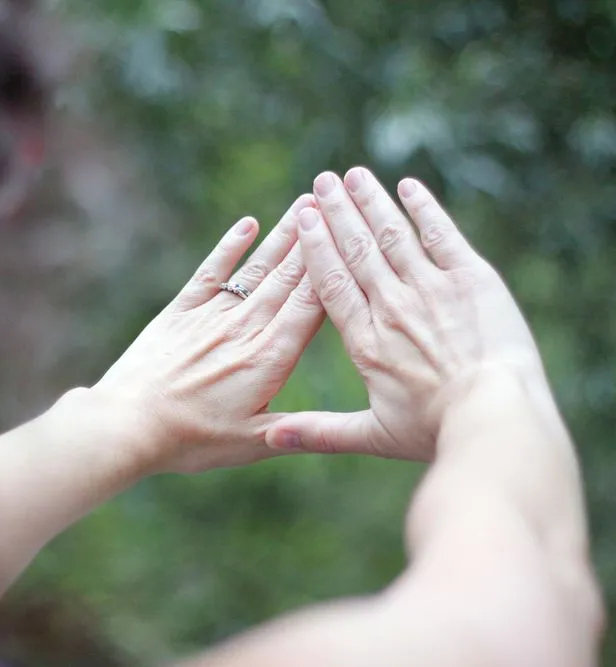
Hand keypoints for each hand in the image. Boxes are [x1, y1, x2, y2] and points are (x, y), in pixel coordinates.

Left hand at [93, 196, 325, 474]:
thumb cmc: (190, 441)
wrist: (128, 424)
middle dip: (315, 240)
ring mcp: (211, 317)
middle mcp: (244, 329)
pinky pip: (211, 272)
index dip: (333, 270)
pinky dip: (228, 246)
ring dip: (281, 236)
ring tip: (303, 204)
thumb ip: (295, 429)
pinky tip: (246, 224)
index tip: (352, 238)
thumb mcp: (251, 444)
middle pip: (288, 278)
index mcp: (269, 359)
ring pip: (256, 269)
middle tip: (336, 203)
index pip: (311, 306)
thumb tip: (335, 426)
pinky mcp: (179, 312)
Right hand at [266, 168, 549, 460]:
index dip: (316, 246)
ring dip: (371, 202)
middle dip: (338, 212)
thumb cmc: (434, 431)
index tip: (303, 219)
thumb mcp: (373, 435)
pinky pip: (441, 234)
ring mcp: (431, 288)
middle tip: (321, 181)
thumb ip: (320, 431)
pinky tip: (409, 187)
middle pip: (357, 250)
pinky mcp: (471, 279)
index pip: (331, 283)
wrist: (494, 415)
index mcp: (365, 340)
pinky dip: (424, 208)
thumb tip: (271, 438)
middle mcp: (391, 306)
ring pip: (393, 235)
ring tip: (353, 175)